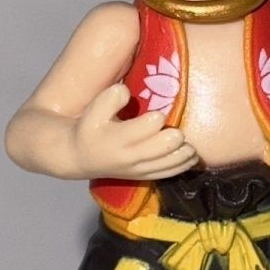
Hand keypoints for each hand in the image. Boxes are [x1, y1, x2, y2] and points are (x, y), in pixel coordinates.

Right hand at [69, 84, 198, 180]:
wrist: (78, 157)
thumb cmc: (90, 128)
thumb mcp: (93, 108)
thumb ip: (111, 97)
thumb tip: (128, 92)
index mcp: (117, 138)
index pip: (148, 127)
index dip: (157, 117)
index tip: (158, 112)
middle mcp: (130, 156)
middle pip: (164, 147)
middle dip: (175, 136)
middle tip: (176, 129)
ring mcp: (138, 169)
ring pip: (170, 163)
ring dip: (184, 153)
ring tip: (189, 145)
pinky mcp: (143, 176)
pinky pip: (167, 174)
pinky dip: (182, 166)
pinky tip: (191, 157)